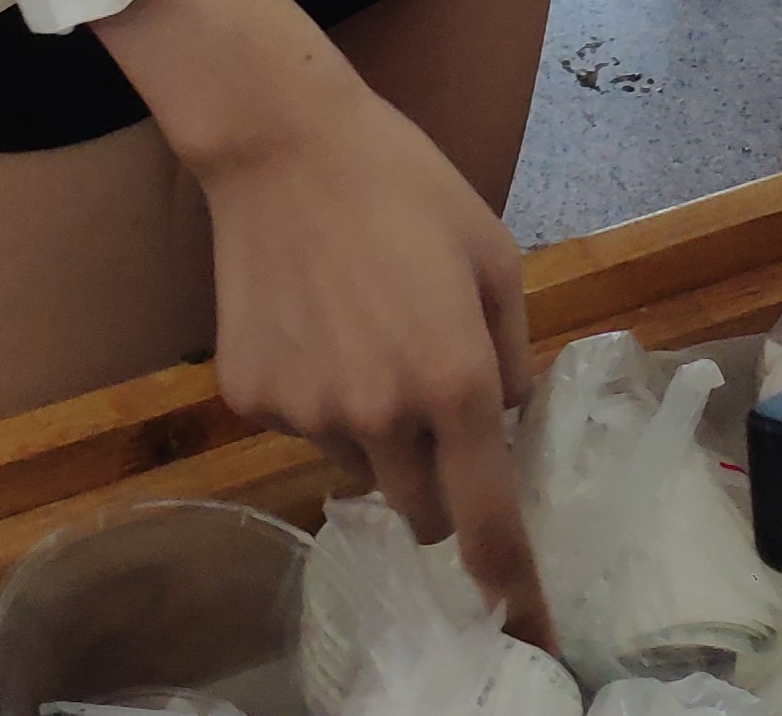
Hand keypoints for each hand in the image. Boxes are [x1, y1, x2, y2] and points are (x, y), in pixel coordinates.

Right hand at [95, 0, 552, 649]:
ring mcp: (306, 412)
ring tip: (364, 326)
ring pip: (359, 464)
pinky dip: (317, 395)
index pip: (488, 520)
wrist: (285, 147)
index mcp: (453, 379)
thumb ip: (510, 352)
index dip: (512, 586)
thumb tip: (505, 420)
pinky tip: (314, 319)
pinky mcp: (252, 398)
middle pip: (420, 512)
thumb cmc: (406, 187)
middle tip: (434, 406)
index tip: (529, 635)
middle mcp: (380, 412)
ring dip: (374, 428)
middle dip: (440, 487)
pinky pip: (302, 426)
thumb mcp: (492, 255)